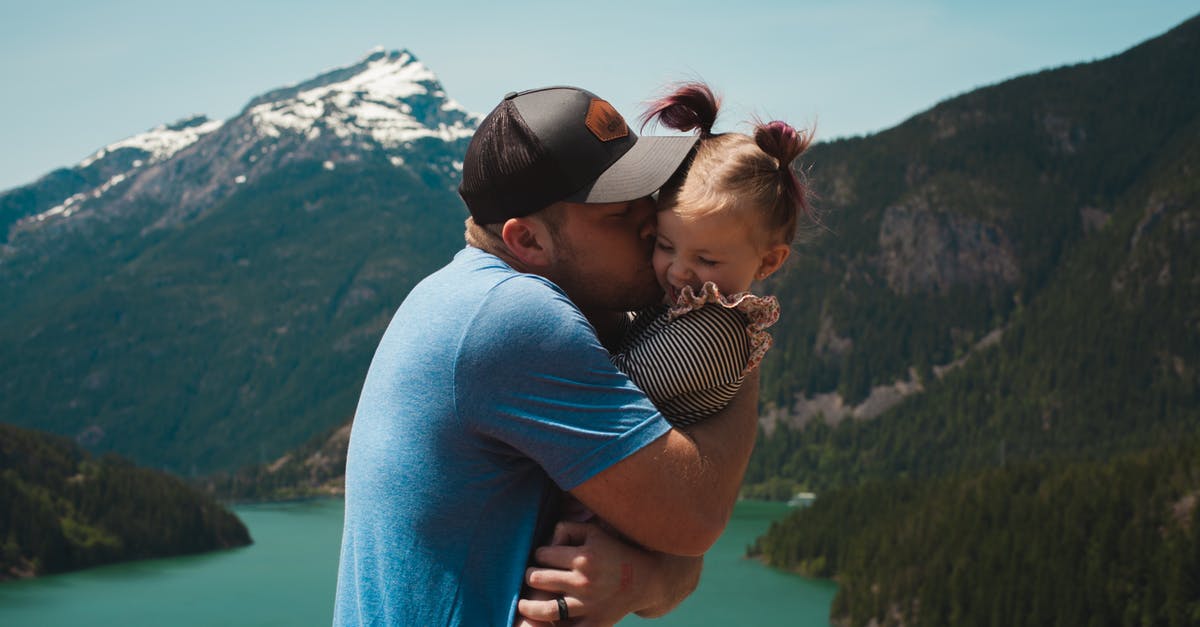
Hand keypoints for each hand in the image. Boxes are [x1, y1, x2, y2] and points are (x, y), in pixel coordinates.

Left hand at [517, 520, 647, 626]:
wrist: (646, 580)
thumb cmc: (615, 551)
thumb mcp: (594, 532)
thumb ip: (567, 528)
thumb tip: (545, 540)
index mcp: (584, 557)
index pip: (542, 555)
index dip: (539, 554)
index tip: (543, 558)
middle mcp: (584, 582)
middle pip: (538, 579)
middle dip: (530, 576)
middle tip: (531, 577)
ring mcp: (589, 605)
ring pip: (546, 609)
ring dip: (529, 606)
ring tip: (524, 604)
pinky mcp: (595, 623)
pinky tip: (547, 621)